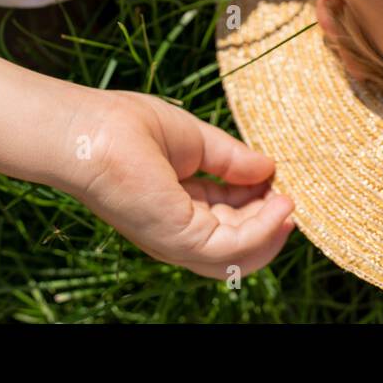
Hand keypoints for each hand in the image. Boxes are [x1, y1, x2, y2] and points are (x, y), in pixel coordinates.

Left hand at [56, 89, 294, 278]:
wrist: (92, 130)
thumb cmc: (129, 127)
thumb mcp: (195, 142)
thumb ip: (231, 159)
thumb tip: (270, 168)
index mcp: (176, 207)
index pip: (226, 218)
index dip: (258, 203)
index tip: (279, 180)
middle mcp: (176, 231)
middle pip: (236, 241)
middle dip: (269, 221)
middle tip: (291, 197)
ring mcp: (176, 239)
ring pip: (239, 255)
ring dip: (271, 232)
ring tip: (290, 202)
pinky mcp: (179, 239)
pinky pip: (234, 248)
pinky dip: (263, 230)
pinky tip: (279, 203)